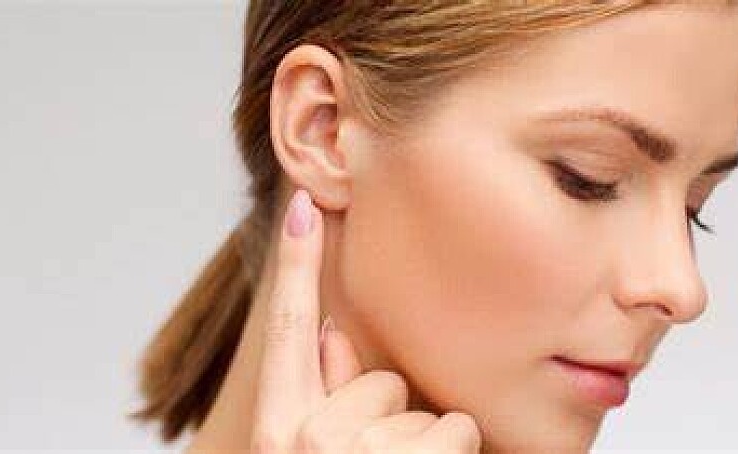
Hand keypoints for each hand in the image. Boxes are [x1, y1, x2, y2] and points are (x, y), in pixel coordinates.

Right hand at [251, 188, 482, 453]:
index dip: (295, 264)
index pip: (287, 329)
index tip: (305, 206)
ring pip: (426, 409)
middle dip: (394, 419)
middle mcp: (310, 438)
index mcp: (276, 431)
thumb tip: (332, 335)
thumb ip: (322, 401)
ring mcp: (360, 452)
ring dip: (427, 446)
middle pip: (382, 379)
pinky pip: (460, 427)